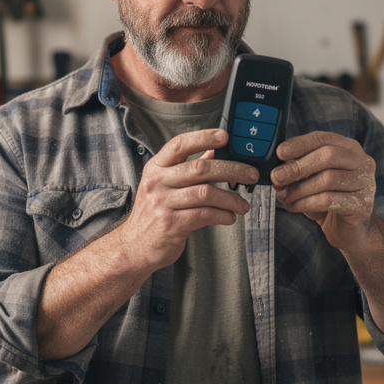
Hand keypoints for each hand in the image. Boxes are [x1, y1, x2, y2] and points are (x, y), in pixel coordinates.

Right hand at [117, 128, 257, 271]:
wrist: (134, 246)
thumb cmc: (153, 214)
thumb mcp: (163, 185)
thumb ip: (187, 168)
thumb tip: (212, 152)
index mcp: (156, 168)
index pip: (180, 145)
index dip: (203, 138)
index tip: (225, 136)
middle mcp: (158, 182)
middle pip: (200, 168)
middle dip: (232, 170)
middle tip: (250, 175)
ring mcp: (163, 203)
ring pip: (206, 193)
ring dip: (231, 198)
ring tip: (243, 205)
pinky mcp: (171, 225)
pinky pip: (204, 215)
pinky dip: (222, 215)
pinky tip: (230, 217)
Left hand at [271, 131, 377, 250]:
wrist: (349, 230)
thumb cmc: (329, 200)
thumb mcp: (313, 179)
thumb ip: (300, 168)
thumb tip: (278, 168)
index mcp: (349, 149)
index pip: (324, 138)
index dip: (300, 144)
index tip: (280, 153)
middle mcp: (362, 162)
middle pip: (328, 155)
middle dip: (298, 167)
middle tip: (277, 178)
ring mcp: (366, 183)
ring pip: (327, 179)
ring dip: (299, 188)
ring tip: (283, 196)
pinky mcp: (362, 205)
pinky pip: (329, 200)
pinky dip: (306, 203)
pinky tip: (293, 206)